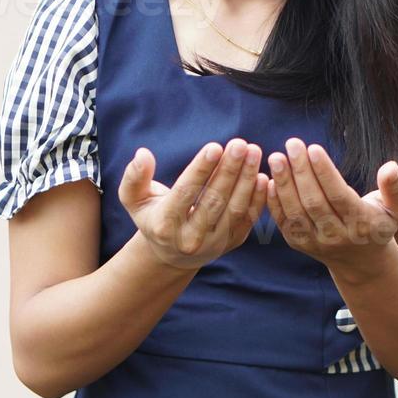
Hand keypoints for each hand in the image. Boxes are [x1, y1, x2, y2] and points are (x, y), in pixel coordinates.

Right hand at [118, 138, 267, 269]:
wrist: (172, 253)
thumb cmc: (152, 216)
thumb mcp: (134, 199)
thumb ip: (134, 177)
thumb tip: (143, 155)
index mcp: (165, 225)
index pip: (185, 193)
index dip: (201, 170)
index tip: (215, 146)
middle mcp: (190, 239)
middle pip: (214, 200)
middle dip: (229, 170)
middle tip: (241, 143)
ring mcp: (214, 243)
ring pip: (235, 209)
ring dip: (247, 179)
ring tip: (254, 152)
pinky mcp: (232, 243)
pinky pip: (249, 219)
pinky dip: (257, 198)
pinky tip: (262, 176)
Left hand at [267, 137, 397, 278]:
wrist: (362, 262)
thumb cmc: (379, 224)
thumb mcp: (397, 208)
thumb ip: (395, 188)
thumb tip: (390, 167)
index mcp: (362, 225)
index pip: (339, 196)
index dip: (325, 173)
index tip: (313, 148)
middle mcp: (337, 237)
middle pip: (314, 203)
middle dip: (301, 172)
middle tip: (292, 144)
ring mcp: (315, 243)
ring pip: (296, 212)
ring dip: (284, 184)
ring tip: (276, 157)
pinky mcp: (299, 244)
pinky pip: (284, 222)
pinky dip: (274, 202)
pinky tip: (268, 179)